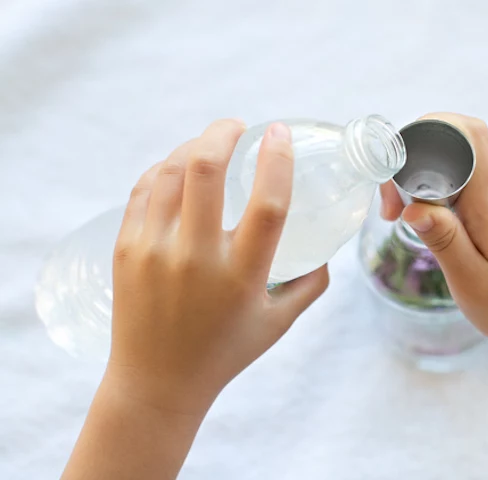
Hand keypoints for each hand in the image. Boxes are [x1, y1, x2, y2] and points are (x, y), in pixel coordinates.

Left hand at [107, 119, 328, 415]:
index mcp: (242, 277)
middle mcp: (196, 259)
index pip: (268, 205)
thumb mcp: (278, 324)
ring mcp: (154, 252)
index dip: (277, 160)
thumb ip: (310, 286)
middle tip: (239, 127)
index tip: (279, 132)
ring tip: (210, 143)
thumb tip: (326, 252)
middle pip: (205, 170)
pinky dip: (164, 168)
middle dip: (223, 132)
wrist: (156, 383)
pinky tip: (178, 166)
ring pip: (170, 172)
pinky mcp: (126, 250)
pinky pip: (143, 190)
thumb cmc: (224, 353)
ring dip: (193, 145)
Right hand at [380, 112, 487, 346]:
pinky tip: (427, 215)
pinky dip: (437, 180)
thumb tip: (412, 207)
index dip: (424, 135)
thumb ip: (444, 240)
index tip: (396, 181)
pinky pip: (464, 168)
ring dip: (424, 167)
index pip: (464, 132)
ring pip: (458, 148)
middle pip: (456, 132)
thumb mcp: (472, 281)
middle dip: (413, 154)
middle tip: (394, 207)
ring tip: (404, 211)